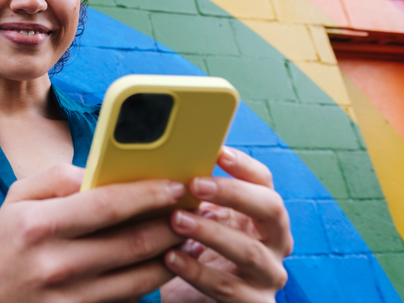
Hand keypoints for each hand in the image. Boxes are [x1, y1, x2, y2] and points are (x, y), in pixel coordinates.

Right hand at [0, 163, 185, 302]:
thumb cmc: (5, 242)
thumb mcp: (17, 198)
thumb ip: (59, 176)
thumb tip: (103, 171)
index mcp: (39, 224)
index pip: (107, 204)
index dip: (148, 193)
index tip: (175, 184)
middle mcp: (56, 263)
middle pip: (133, 242)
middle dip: (171, 222)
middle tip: (193, 208)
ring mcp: (71, 297)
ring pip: (141, 276)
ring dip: (172, 253)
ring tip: (190, 233)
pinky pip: (130, 298)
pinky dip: (155, 279)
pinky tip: (168, 261)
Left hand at [160, 147, 292, 302]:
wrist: (194, 302)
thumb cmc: (196, 252)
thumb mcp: (199, 219)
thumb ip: (193, 196)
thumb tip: (163, 161)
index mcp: (263, 215)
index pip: (265, 181)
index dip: (244, 165)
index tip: (218, 151)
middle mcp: (275, 242)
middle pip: (271, 208)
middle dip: (233, 192)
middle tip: (194, 184)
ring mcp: (268, 275)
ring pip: (248, 250)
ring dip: (210, 232)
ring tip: (176, 220)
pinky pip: (227, 288)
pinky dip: (197, 272)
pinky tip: (170, 258)